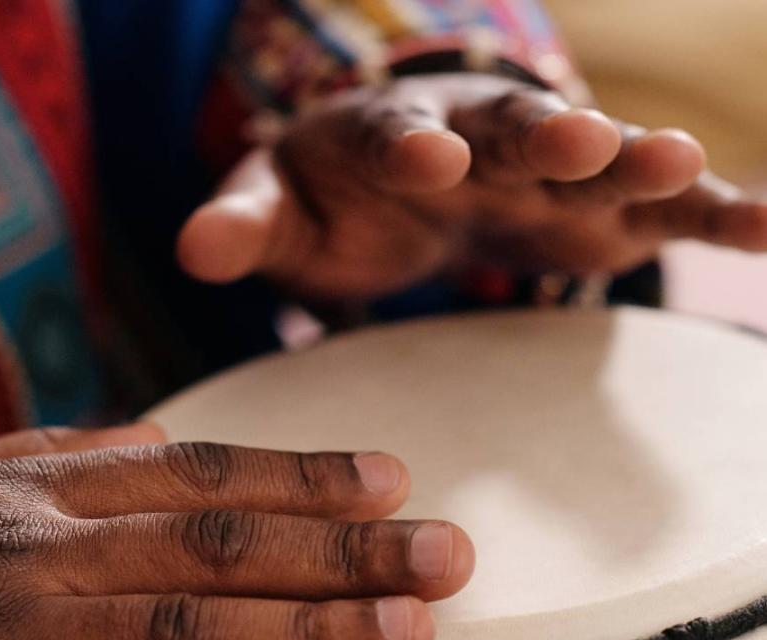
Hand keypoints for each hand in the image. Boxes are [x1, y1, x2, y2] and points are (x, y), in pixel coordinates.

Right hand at [0, 424, 472, 639]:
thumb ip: (61, 463)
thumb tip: (157, 442)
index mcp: (34, 488)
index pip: (197, 472)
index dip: (300, 473)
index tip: (391, 476)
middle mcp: (32, 546)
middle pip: (216, 543)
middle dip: (341, 548)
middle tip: (449, 553)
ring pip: (176, 629)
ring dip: (300, 638)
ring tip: (404, 636)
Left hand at [177, 73, 766, 298]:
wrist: (394, 179)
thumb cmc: (324, 198)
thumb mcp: (271, 209)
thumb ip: (238, 224)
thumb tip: (189, 250)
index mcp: (387, 133)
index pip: (398, 132)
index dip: (411, 143)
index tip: (426, 158)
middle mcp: (474, 137)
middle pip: (512, 130)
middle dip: (545, 137)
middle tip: (583, 146)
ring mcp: (538, 168)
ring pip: (595, 160)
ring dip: (639, 164)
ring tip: (687, 175)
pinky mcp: (586, 202)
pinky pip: (649, 205)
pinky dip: (703, 214)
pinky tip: (761, 230)